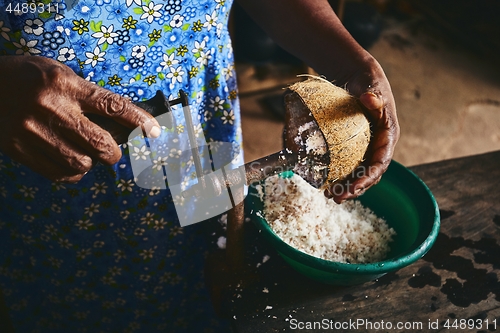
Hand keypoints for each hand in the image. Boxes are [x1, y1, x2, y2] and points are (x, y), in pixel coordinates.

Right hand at [0, 56, 159, 182]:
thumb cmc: (26, 77)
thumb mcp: (59, 73)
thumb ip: (87, 95)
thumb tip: (120, 123)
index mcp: (65, 85)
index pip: (112, 105)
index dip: (139, 121)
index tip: (155, 131)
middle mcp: (52, 108)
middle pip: (100, 143)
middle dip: (113, 151)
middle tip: (111, 149)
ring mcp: (34, 131)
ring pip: (81, 163)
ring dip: (91, 162)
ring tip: (85, 153)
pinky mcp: (20, 150)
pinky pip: (59, 174)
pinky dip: (73, 173)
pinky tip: (71, 162)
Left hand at [324, 56, 399, 202]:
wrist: (360, 80)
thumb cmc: (368, 83)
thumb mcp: (372, 88)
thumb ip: (373, 97)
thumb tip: (369, 100)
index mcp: (388, 137)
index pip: (381, 162)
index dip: (369, 177)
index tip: (355, 187)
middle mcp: (380, 146)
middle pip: (370, 174)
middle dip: (356, 188)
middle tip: (338, 198)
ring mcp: (368, 148)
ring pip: (360, 173)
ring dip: (347, 187)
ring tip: (331, 197)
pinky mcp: (357, 148)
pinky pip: (350, 166)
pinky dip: (341, 176)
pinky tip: (327, 184)